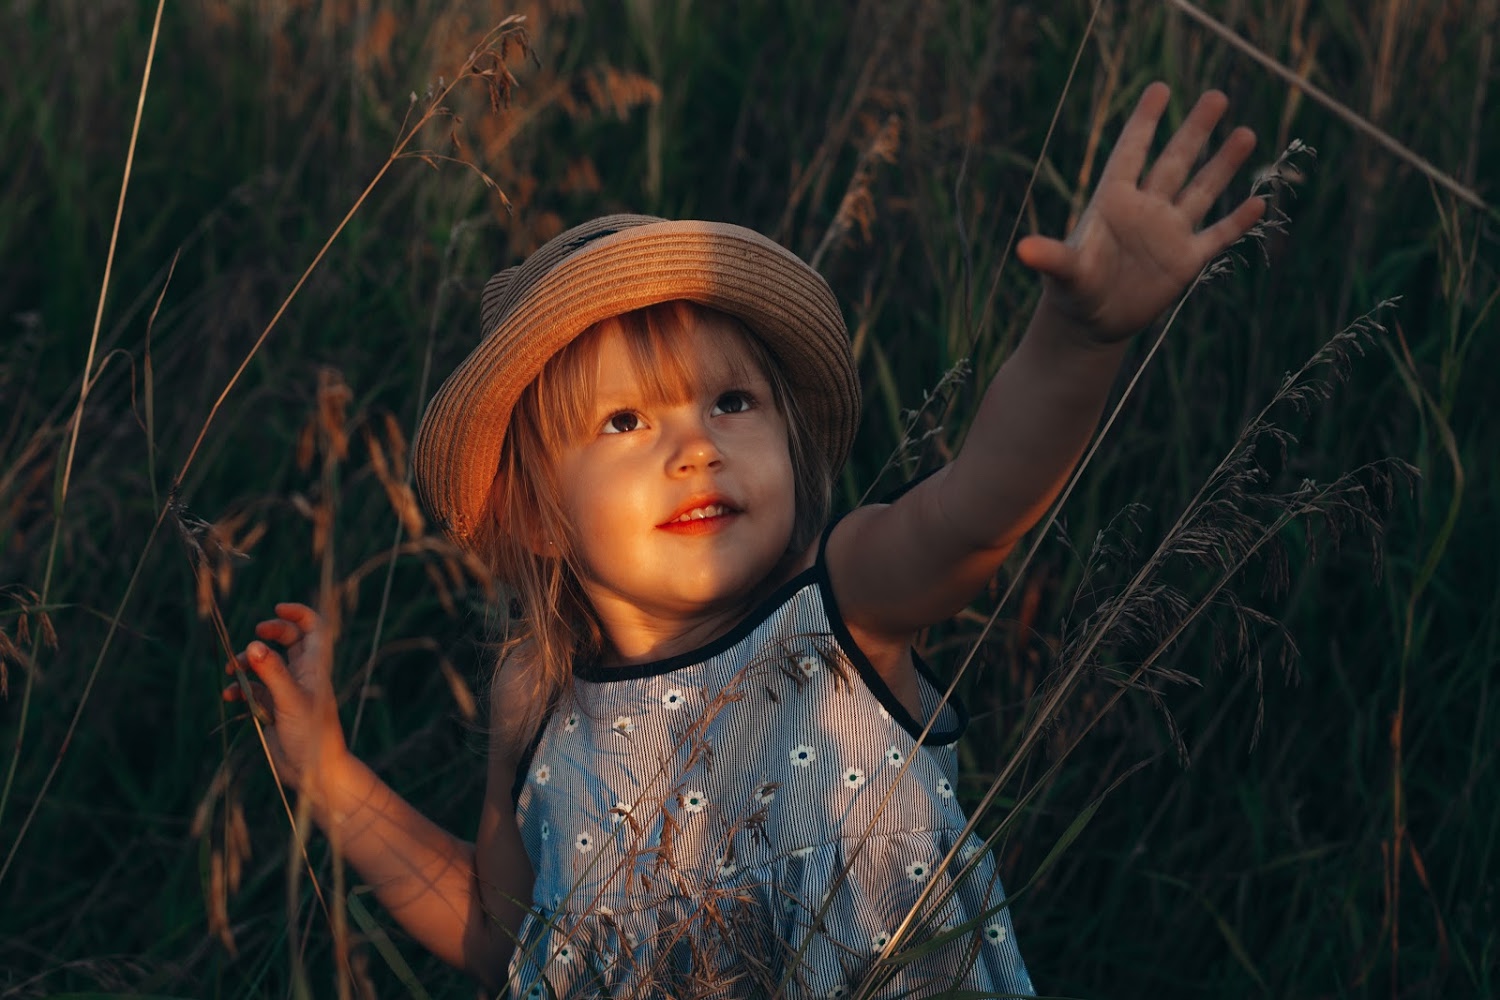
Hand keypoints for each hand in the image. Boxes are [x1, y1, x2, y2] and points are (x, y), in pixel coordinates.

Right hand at [224, 602, 348, 795]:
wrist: (314, 771)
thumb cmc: (313, 734)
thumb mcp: (290, 700)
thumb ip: (272, 672)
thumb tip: (253, 644)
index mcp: (315, 666)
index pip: (313, 629)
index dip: (298, 614)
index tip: (276, 608)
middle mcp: (302, 674)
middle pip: (287, 640)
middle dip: (267, 634)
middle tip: (254, 638)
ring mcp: (286, 690)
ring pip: (264, 664)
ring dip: (246, 663)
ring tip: (232, 671)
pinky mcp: (272, 707)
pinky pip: (253, 689)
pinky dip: (240, 689)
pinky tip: (230, 696)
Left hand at [1016, 82, 1265, 344]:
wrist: (1091, 322)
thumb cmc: (1072, 291)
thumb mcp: (1064, 273)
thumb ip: (1051, 257)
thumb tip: (1023, 251)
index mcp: (1113, 202)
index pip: (1131, 153)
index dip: (1144, 123)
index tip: (1160, 88)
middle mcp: (1145, 209)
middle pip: (1174, 162)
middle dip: (1195, 131)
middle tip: (1217, 96)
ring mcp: (1168, 233)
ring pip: (1201, 191)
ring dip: (1223, 165)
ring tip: (1246, 133)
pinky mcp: (1185, 261)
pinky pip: (1216, 235)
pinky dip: (1237, 221)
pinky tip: (1259, 201)